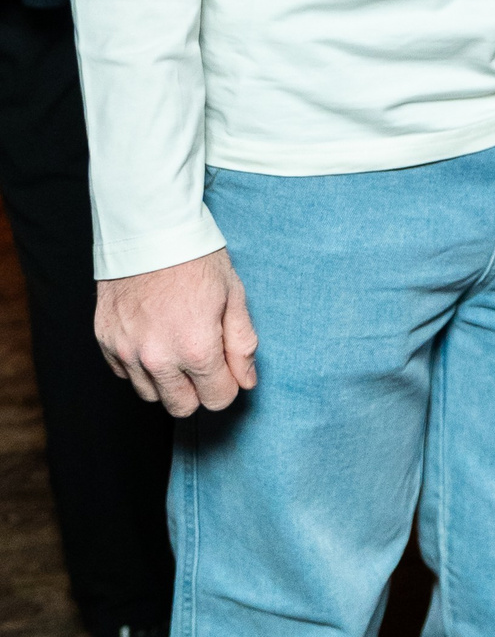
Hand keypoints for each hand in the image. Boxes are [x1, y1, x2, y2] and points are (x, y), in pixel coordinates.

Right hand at [96, 249, 257, 417]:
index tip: (226, 365)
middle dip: (198, 390)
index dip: (227, 384)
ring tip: (176, 343)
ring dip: (167, 379)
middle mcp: (157, 358)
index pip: (217, 399)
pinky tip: (153, 335)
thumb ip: (242, 344)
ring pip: (151, 394)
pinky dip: (140, 364)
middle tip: (203, 358)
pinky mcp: (105, 342)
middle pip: (181, 407)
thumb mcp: (234, 295)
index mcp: (196, 348)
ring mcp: (127, 351)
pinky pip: (125, 373)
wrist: (149, 229)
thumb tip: (246, 381)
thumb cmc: (196, 258)